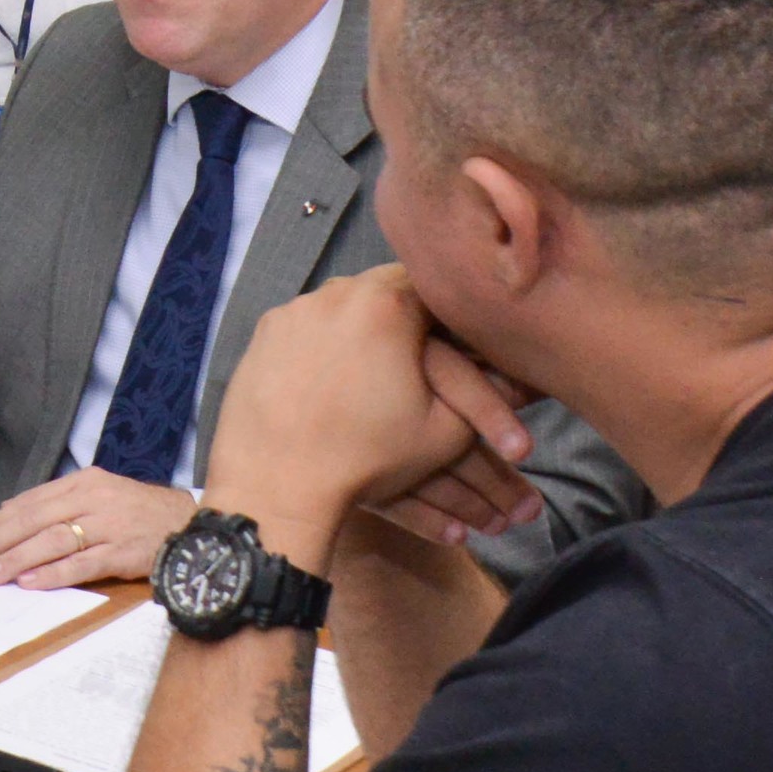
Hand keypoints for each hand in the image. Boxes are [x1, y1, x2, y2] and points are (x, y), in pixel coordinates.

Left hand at [0, 470, 201, 588]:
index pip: (29, 502)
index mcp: (84, 482)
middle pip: (35, 520)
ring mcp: (109, 526)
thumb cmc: (138, 513)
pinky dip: (53, 574)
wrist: (190, 524)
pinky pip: (81, 565)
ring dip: (17, 560)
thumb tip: (9, 512)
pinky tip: (30, 582)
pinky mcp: (122, 553)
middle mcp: (94, 500)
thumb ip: (56, 503)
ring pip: (53, 541)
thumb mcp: (98, 495)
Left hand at [201, 268, 514, 573]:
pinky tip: (330, 367)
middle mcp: (337, 293)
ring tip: (375, 356)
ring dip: (361, 320)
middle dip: (405, 312)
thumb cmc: (369, 458)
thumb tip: (509, 371)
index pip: (434, 285)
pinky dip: (321, 337)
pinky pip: (304, 322)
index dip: (450, 307)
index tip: (458, 328)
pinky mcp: (263, 332)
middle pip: (385, 286)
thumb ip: (480, 387)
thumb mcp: (446, 431)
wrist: (279, 486)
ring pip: (341, 301)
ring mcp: (294, 310)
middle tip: (420, 341)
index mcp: (388, 305)